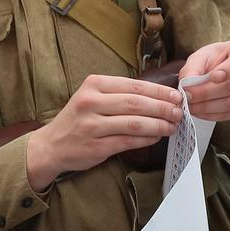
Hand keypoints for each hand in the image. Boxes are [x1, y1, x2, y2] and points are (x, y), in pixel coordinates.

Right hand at [23, 74, 181, 190]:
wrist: (50, 145)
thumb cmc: (77, 120)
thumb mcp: (92, 97)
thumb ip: (119, 95)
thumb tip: (158, 97)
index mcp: (93, 84)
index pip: (133, 86)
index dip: (158, 91)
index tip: (176, 96)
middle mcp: (91, 102)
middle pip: (136, 103)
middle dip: (162, 108)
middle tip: (178, 112)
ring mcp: (92, 125)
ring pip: (134, 123)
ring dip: (158, 125)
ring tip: (172, 126)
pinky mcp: (95, 146)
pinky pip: (127, 141)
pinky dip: (146, 139)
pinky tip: (156, 137)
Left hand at [179, 40, 229, 123]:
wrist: (221, 68)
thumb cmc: (213, 59)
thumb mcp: (200, 57)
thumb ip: (192, 69)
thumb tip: (186, 86)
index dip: (228, 70)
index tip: (212, 77)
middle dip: (208, 93)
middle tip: (188, 95)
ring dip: (208, 106)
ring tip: (190, 105)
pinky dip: (212, 114)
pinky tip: (199, 111)